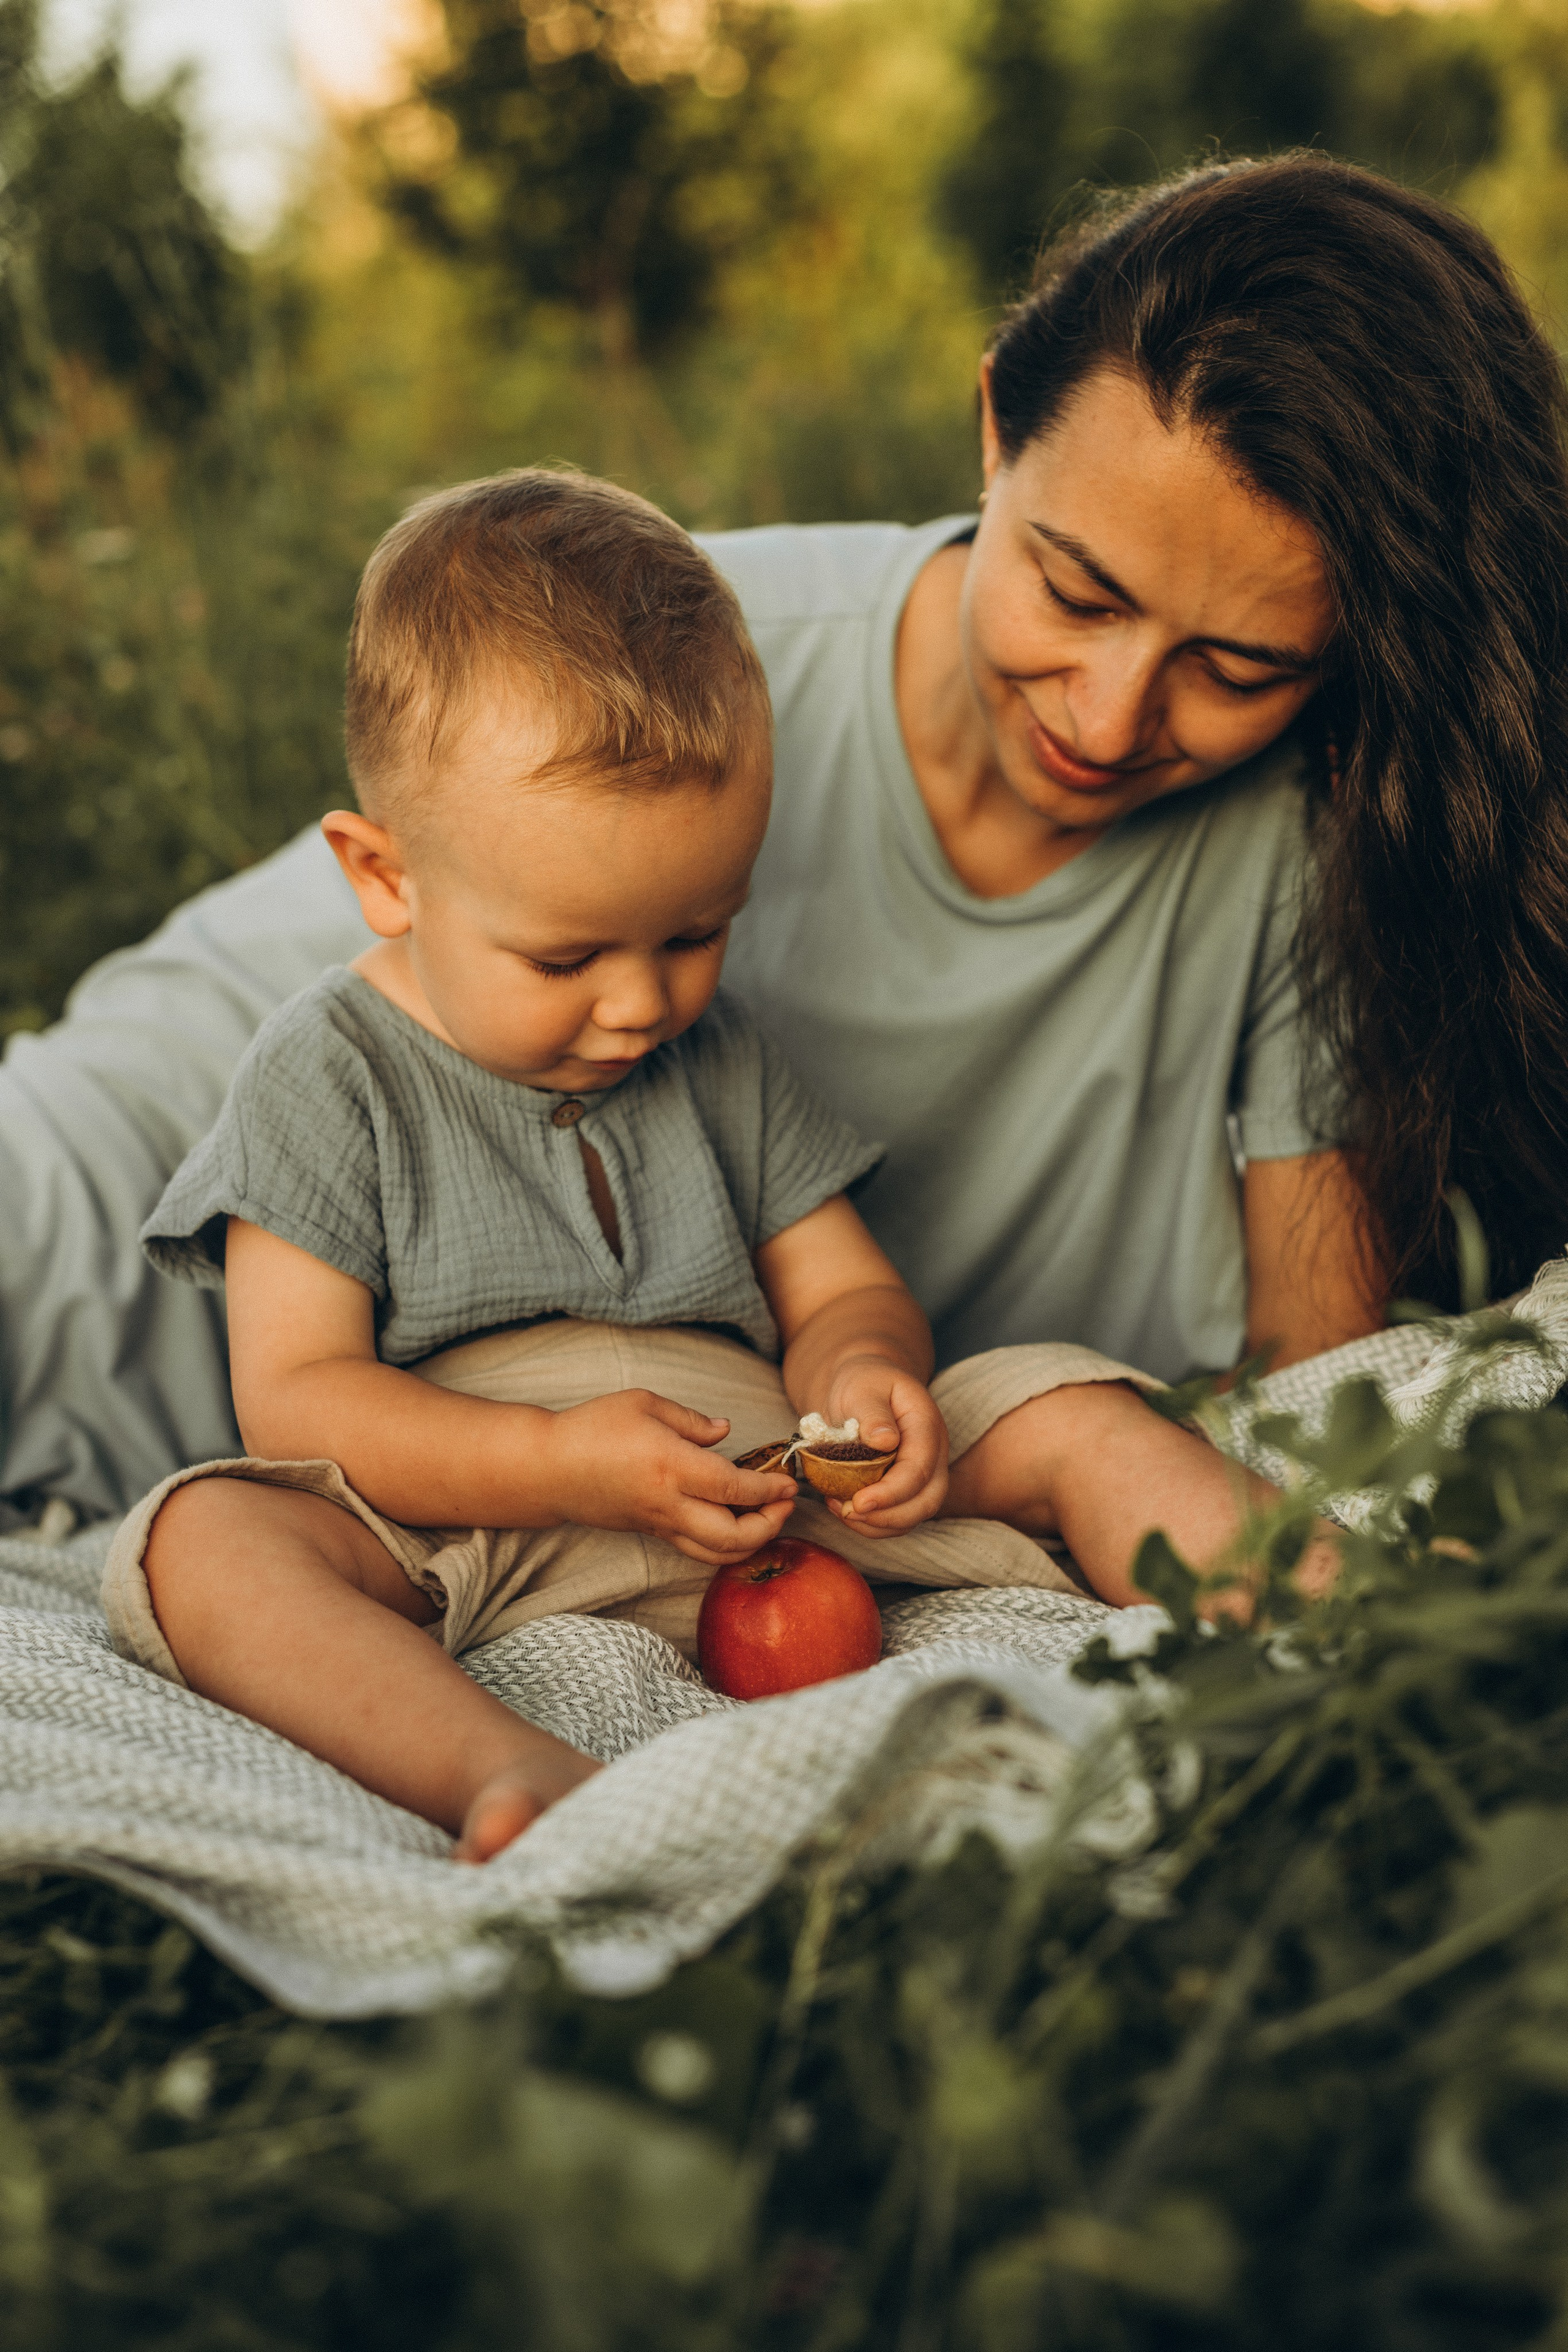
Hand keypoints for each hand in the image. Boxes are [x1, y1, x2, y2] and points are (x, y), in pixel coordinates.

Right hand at [541, 1389, 797, 1566]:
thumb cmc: (593, 1428)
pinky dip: (724, 1545)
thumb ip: (691, 1420)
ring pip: (715, 1553)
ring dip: (751, 1542)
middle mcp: (668, 1503)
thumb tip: (725, 1432)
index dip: (769, 1489)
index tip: (789, 1481)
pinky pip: (696, 1549)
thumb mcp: (644, 1403)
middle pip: (732, 1536)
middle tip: (785, 1503)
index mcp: (671, 1466)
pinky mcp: (650, 1533)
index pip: (735, 1489)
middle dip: (769, 1525)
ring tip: (767, 1517)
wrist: (548, 1469)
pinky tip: (736, 1523)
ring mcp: (659, 1524)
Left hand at [817, 1359, 947, 1534]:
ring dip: (879, 1524)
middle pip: (927, 1500)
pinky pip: (898, 1516)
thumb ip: (872, 1412)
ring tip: (841, 1511)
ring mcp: (924, 1473)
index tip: (859, 1503)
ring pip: (914, 1515)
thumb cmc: (863, 1383)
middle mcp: (933, 1453)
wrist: (865, 1385)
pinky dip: (872, 1523)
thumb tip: (885, 1442)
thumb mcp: (863, 1386)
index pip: (919, 1469)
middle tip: (848, 1512)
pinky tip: (843, 1509)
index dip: (891, 1492)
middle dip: (888, 1516)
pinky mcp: (907, 1487)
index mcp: (926, 1425)